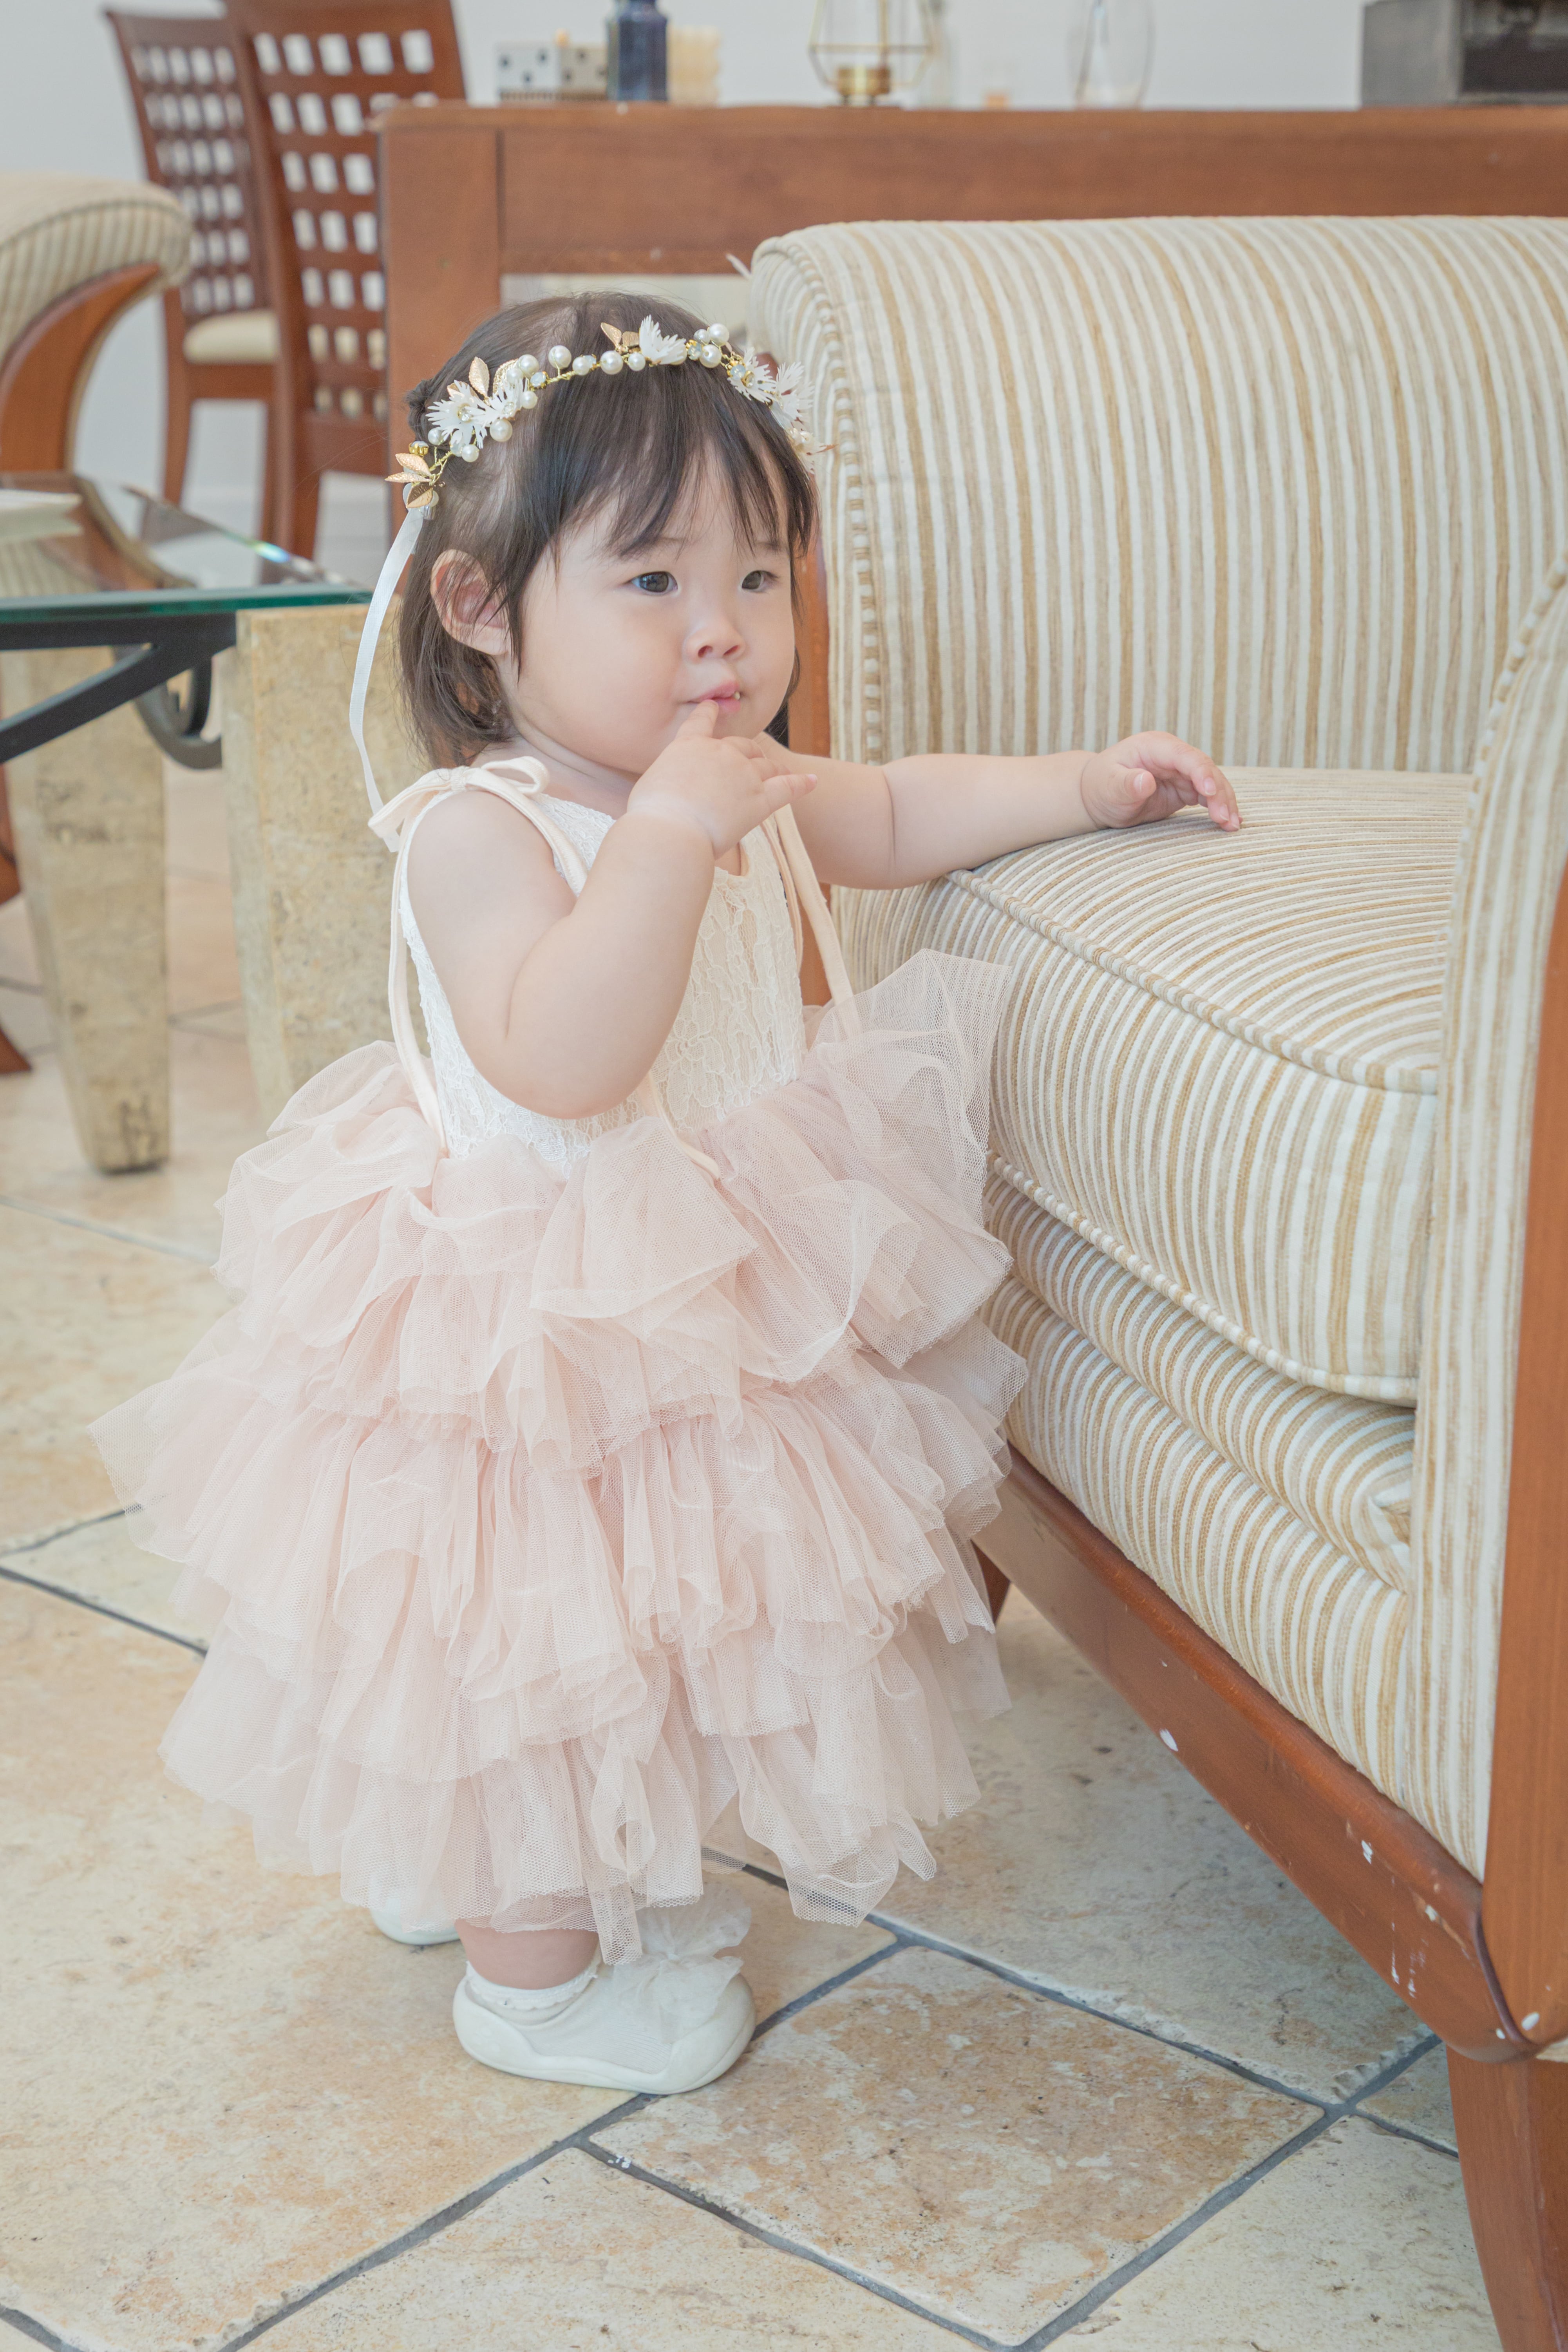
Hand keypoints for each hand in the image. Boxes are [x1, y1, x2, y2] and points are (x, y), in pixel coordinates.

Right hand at [626, 703, 815, 859]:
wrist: (669, 831)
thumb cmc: (651, 816)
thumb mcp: (650, 788)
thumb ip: (666, 781)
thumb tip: (666, 794)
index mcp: (689, 746)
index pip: (701, 721)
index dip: (710, 712)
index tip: (715, 706)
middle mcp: (720, 753)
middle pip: (742, 746)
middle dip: (749, 751)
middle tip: (753, 760)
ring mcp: (743, 775)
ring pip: (766, 765)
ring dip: (774, 767)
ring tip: (783, 770)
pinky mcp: (760, 799)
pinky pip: (788, 788)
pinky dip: (802, 783)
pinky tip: (812, 781)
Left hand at [1079, 733, 1239, 832]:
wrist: (1097, 796)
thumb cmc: (1100, 787)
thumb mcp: (1108, 787)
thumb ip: (1126, 784)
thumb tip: (1145, 781)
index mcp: (1155, 746)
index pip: (1186, 756)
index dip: (1202, 772)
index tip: (1211, 793)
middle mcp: (1172, 756)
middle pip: (1205, 769)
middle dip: (1219, 793)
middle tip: (1225, 820)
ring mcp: (1180, 772)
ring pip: (1212, 783)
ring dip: (1224, 802)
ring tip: (1232, 825)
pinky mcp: (1184, 789)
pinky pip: (1208, 796)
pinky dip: (1219, 807)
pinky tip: (1231, 822)